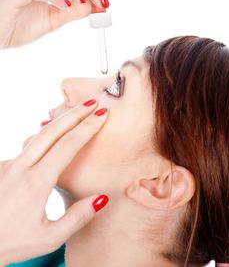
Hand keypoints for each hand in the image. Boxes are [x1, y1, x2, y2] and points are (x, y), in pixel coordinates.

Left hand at [0, 100, 108, 265]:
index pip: (68, 146)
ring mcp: (9, 164)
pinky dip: (45, 135)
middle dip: (74, 113)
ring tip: (77, 111)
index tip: (102, 115)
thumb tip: (101, 197)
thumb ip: (77, 217)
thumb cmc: (14, 242)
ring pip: (38, 135)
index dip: (88, 128)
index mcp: (36, 183)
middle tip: (92, 102)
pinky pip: (28, 146)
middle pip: (52, 131)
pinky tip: (54, 135)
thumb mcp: (50, 238)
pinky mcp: (3, 166)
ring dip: (59, 121)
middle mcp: (20, 167)